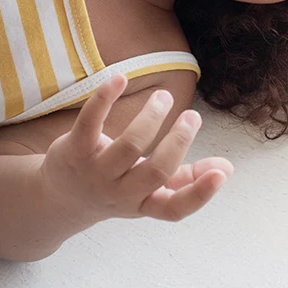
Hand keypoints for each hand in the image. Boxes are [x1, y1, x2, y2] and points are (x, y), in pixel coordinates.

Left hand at [39, 74, 232, 222]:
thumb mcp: (148, 191)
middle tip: (191, 115)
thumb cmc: (115, 188)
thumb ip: (186, 179)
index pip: (174, 209)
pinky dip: (105, 98)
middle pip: (154, 171)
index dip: (199, 194)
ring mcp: (95, 173)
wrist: (61, 197)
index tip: (220, 172)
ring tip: (164, 97)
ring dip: (151, 117)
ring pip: (128, 146)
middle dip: (178, 141)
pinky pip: (90, 122)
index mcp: (144, 204)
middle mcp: (120, 193)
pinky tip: (120, 78)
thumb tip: (226, 167)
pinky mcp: (73, 150)